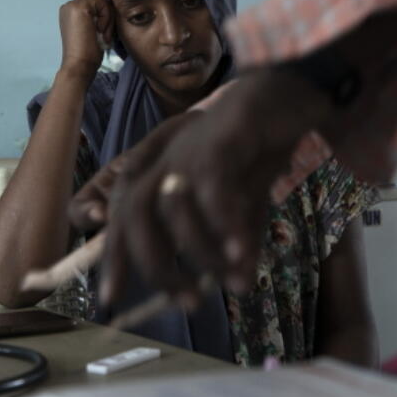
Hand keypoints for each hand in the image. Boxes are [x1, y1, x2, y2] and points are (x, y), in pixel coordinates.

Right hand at [58, 0, 113, 76]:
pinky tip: (100, 31)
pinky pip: (102, 2)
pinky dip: (106, 16)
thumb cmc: (86, 53)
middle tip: (104, 33)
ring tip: (102, 34)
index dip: (102, 14)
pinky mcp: (80, 7)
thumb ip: (94, 16)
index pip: (92, 2)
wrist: (79, 64)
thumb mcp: (90, 30)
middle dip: (105, 13)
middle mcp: (68, 6)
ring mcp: (72, 5)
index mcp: (69, 12)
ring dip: (106, 16)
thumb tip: (109, 7)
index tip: (101, 33)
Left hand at [94, 70, 331, 305]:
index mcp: (160, 174)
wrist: (287, 94)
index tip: (109, 299)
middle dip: (154, 265)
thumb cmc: (256, 149)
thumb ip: (236, 240)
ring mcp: (189, 149)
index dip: (112, 259)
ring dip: (199, 251)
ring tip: (227, 279)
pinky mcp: (220, 142)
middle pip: (136, 216)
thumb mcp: (244, 204)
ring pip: (173, 209)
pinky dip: (224, 226)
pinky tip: (241, 253)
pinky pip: (214, 191)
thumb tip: (240, 286)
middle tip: (184, 302)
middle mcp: (165, 160)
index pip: (122, 219)